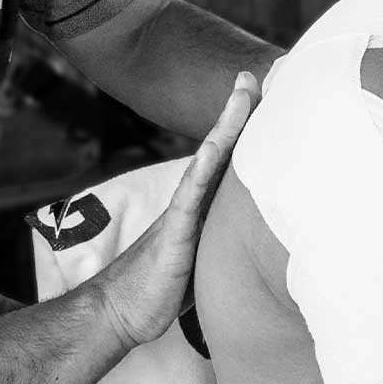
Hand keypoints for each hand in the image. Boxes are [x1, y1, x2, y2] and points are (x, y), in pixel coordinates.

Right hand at [94, 70, 259, 351]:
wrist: (120, 311)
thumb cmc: (160, 290)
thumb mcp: (200, 261)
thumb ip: (220, 244)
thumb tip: (252, 247)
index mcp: (201, 207)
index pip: (229, 161)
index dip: (245, 129)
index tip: (263, 95)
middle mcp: (192, 201)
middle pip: (223, 148)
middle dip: (241, 111)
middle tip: (256, 72)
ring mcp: (182, 212)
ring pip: (210, 159)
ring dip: (228, 123)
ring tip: (244, 90)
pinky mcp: (174, 232)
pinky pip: (192, 193)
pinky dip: (206, 164)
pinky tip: (219, 142)